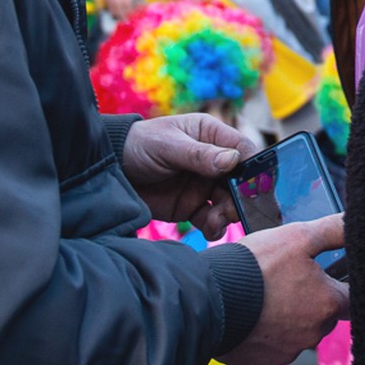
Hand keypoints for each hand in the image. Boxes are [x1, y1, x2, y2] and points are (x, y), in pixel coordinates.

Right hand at [99, 0, 136, 20]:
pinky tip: (108, 8)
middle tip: (123, 19)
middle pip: (117, 3)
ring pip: (109, 1)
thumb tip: (132, 2)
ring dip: (112, 10)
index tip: (129, 15)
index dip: (127, 10)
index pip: (126, 0)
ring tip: (116, 16)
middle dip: (120, 13)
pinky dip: (106, 3)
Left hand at [121, 114, 258, 238]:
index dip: (254, 168)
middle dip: (241, 197)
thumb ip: (200, 155)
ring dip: (228, 214)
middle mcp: (213, 161)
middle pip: (240, 181)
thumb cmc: (139, 145)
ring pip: (228, 202)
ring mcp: (203, 185)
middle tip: (233, 209)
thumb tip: (233, 160)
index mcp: (211, 136)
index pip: (243, 151)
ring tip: (216, 220)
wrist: (109, 170)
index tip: (255, 186)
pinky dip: (215, 227)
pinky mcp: (191, 207)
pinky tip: (210, 228)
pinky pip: (212, 219)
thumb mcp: (169, 146)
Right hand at [221, 215, 350, 364]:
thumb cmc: (255, 267)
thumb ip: (333, 230)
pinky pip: (271, 348)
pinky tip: (252, 316)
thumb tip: (353, 223)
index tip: (325, 275)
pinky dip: (265, 334)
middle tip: (287, 281)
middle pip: (323, 316)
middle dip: (311, 300)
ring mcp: (287, 352)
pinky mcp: (262, 363)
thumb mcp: (298, 236)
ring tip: (265, 297)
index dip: (339, 283)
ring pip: (297, 333)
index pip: (350, 297)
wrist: (209, 299)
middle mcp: (313, 334)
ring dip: (287, 318)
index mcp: (328, 304)